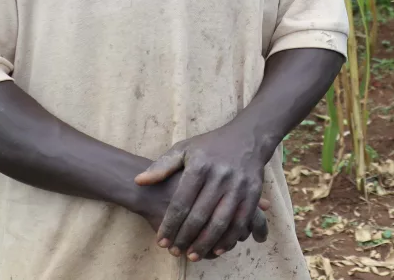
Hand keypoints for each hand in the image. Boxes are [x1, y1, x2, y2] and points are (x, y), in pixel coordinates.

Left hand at [134, 124, 271, 261]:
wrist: (248, 136)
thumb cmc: (211, 146)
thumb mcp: (185, 149)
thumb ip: (162, 166)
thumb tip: (139, 181)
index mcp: (200, 166)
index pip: (181, 202)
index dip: (170, 225)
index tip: (160, 241)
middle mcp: (220, 176)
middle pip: (199, 215)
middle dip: (185, 238)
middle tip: (174, 251)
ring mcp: (238, 185)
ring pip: (220, 222)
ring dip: (205, 243)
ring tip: (192, 256)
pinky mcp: (254, 192)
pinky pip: (241, 221)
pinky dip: (229, 238)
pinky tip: (218, 249)